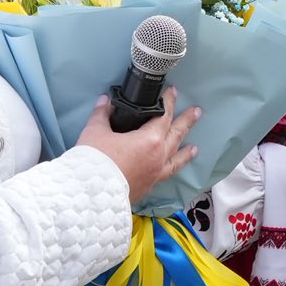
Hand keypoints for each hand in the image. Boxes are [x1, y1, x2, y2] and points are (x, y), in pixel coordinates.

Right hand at [75, 93, 199, 204]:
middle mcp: (158, 157)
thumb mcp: (95, 131)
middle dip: (186, 121)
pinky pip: (166, 175)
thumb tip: (104, 101)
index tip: (173, 92)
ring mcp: (155, 173)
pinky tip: (170, 170)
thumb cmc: (95, 161)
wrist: (89, 194)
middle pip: (176, 135)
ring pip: (175, 159)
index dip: (168, 102)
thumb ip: (102, 114)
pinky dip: (172, 170)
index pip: (163, 115)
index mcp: (150, 140)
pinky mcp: (148, 187)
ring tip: (195, 148)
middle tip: (196, 111)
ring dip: (185, 152)